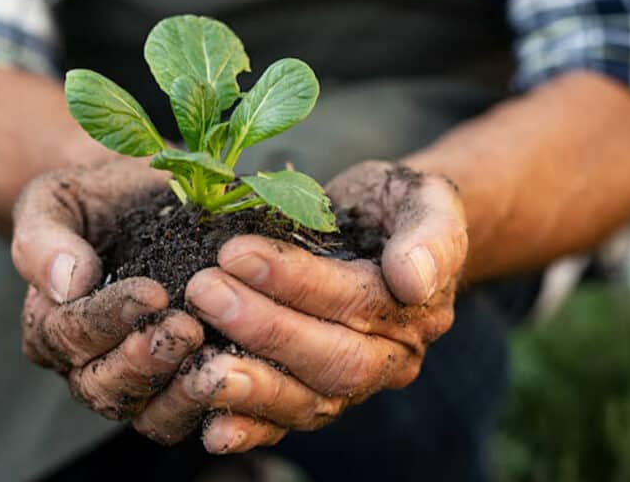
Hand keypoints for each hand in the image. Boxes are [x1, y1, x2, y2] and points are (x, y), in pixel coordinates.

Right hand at [12, 161, 204, 419]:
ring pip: (149, 414)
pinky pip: (191, 415)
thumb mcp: (56, 201)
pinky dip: (216, 406)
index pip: (71, 333)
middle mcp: (85, 365)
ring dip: (181, 395)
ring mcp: (135, 383)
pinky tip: (244, 380)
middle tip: (185, 330)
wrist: (142, 200)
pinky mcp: (179, 389)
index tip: (152, 293)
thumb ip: (45, 238)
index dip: (110, 318)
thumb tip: (69, 282)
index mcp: (50, 324)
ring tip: (214, 365)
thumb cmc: (94, 198)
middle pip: (104, 386)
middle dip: (145, 361)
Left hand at [130, 161, 466, 451]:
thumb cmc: (398, 206)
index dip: (295, 281)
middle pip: (332, 360)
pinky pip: (288, 422)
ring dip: (252, 385)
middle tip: (204, 291)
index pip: (356, 302)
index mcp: (420, 310)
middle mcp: (393, 358)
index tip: (235, 251)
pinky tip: (213, 429)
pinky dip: (251, 429)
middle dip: (264, 329)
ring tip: (198, 363)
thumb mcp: (427, 199)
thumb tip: (413, 281)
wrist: (386, 227)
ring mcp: (355, 383)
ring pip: (310, 401)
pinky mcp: (318, 394)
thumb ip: (431, 235)